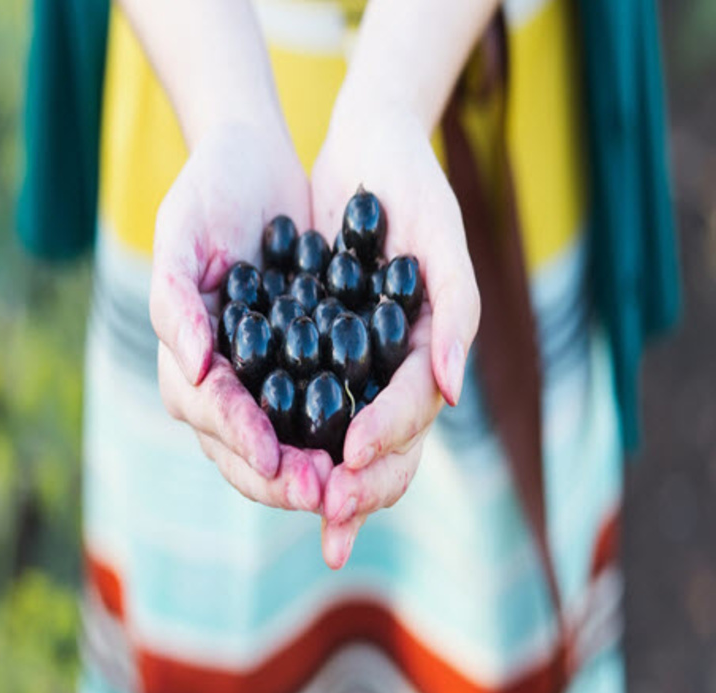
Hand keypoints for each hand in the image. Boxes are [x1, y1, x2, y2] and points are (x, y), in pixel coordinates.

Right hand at [151, 122, 332, 511]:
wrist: (254, 163)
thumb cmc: (207, 193)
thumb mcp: (181, 235)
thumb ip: (175, 301)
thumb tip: (199, 368)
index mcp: (189, 361)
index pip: (210, 413)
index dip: (240, 438)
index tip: (275, 458)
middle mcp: (225, 382)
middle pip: (246, 447)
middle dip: (282, 476)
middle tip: (323, 494)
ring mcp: (264, 379)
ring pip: (285, 444)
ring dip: (315, 471)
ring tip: (349, 488)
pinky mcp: (304, 364)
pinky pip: (320, 412)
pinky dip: (341, 437)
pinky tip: (370, 450)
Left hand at [311, 101, 480, 567]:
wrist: (366, 148)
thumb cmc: (412, 185)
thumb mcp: (439, 238)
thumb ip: (456, 312)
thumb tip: (454, 394)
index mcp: (430, 351)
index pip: (415, 411)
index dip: (388, 437)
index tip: (353, 460)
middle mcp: (395, 369)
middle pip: (385, 446)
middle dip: (359, 486)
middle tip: (328, 516)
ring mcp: (357, 364)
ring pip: (342, 439)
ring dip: (320, 477)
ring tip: (293, 503)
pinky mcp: (315, 349)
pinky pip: (302, 402)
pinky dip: (286, 433)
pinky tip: (263, 458)